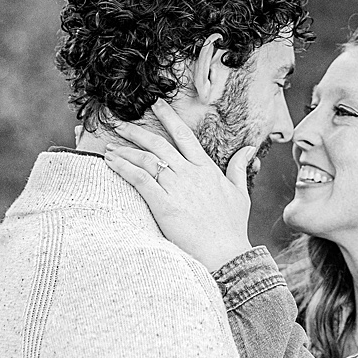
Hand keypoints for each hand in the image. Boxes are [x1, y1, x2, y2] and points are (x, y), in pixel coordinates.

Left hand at [102, 100, 257, 271]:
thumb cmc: (232, 227)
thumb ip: (239, 167)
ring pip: (146, 159)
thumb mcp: (240, 193)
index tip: (155, 104)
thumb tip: (249, 148)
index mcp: (206, 169)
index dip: (168, 117)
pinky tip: (111, 163)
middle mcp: (190, 173)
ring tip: (108, 146)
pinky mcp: (164, 205)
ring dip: (124, 150)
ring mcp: (176, 188)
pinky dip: (124, 168)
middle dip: (136, 131)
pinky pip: (140, 180)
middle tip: (118, 122)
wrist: (226, 253)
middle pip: (158, 143)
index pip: (184, 135)